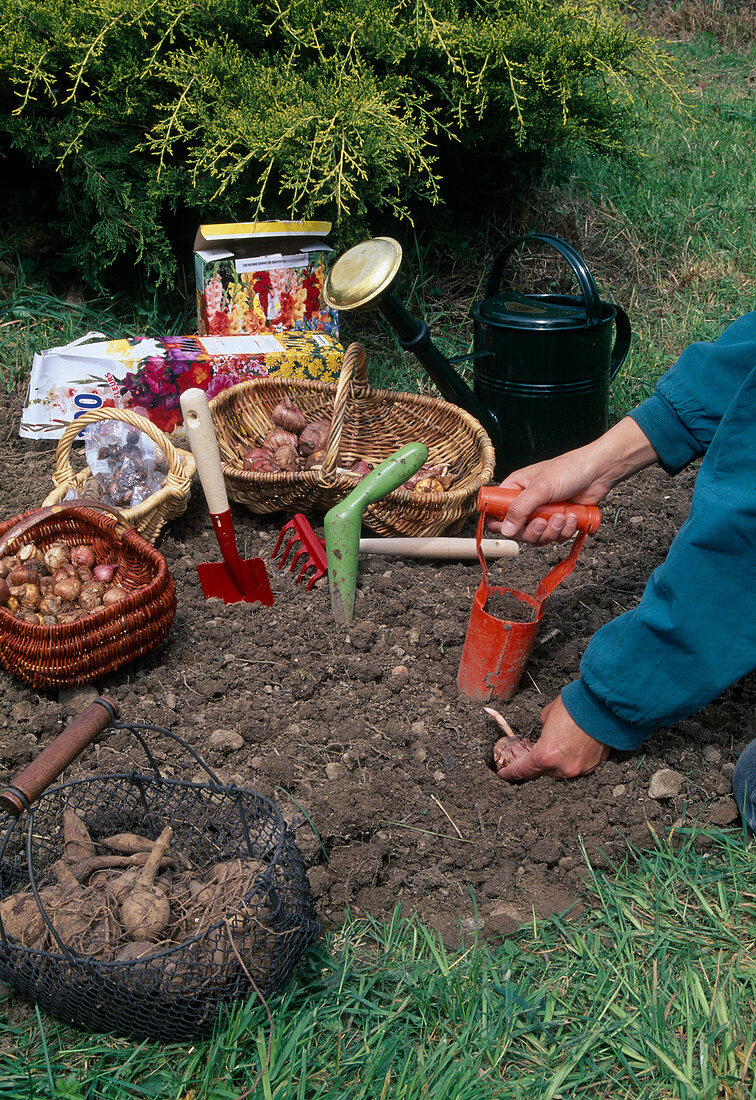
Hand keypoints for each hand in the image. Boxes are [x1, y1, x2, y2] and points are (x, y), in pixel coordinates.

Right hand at [486, 418, 657, 543]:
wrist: (598, 472)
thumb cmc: (569, 469)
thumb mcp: (540, 488)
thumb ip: (520, 509)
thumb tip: (505, 529)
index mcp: (516, 489)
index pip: (496, 511)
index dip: (499, 523)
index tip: (509, 528)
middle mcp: (528, 502)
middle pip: (518, 531)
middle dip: (533, 531)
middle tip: (543, 522)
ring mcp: (544, 512)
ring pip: (538, 536)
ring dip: (552, 531)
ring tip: (562, 516)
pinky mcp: (559, 520)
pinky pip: (555, 536)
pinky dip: (564, 531)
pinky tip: (571, 517)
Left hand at [495, 696, 608, 781]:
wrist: (602, 705)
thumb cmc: (572, 707)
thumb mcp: (546, 717)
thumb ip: (542, 733)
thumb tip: (546, 736)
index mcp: (545, 756)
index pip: (522, 771)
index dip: (510, 773)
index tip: (503, 774)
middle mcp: (562, 768)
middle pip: (542, 773)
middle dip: (535, 766)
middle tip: (531, 758)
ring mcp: (580, 769)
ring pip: (560, 772)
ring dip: (555, 764)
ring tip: (556, 748)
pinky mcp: (594, 766)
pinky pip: (577, 767)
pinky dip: (572, 760)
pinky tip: (573, 748)